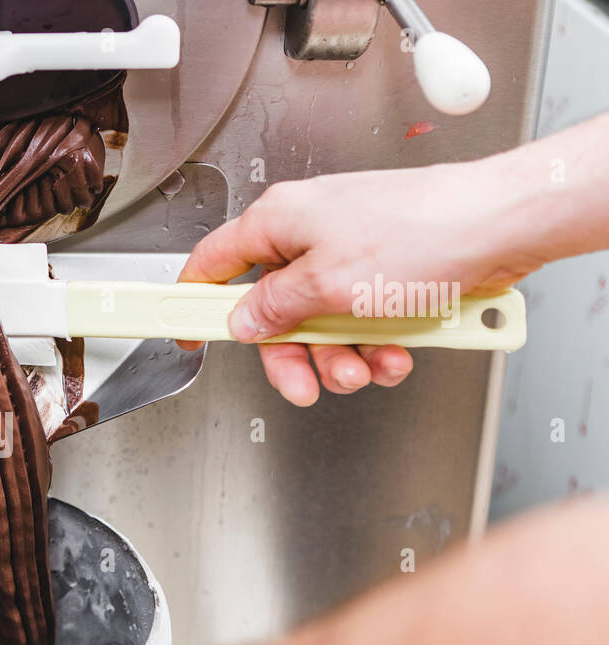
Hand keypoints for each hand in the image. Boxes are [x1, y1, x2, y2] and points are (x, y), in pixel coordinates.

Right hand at [179, 161, 545, 405]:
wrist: (503, 224)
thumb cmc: (424, 232)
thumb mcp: (328, 285)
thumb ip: (274, 308)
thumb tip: (243, 321)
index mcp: (281, 221)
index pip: (212, 262)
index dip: (192, 301)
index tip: (180, 330)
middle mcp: (312, 233)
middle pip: (273, 310)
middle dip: (293, 355)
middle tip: (304, 383)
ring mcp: (351, 252)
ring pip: (321, 322)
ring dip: (341, 356)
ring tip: (367, 368)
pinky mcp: (388, 271)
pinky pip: (362, 320)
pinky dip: (377, 344)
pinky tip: (396, 353)